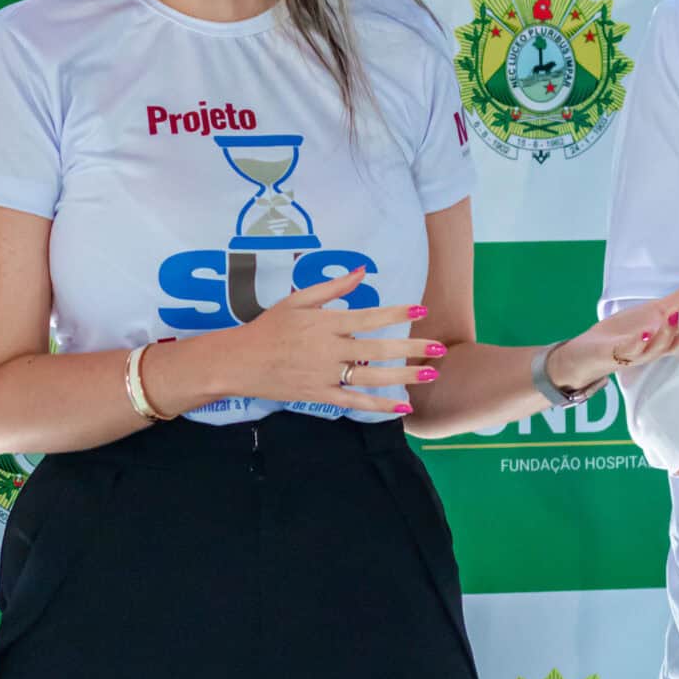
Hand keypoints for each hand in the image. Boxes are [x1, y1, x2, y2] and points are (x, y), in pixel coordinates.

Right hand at [211, 266, 443, 415]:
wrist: (239, 362)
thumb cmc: (268, 327)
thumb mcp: (296, 301)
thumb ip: (331, 289)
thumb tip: (361, 272)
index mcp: (324, 324)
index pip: (367, 317)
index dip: (395, 314)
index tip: (420, 310)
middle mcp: (328, 350)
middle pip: (377, 350)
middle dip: (411, 348)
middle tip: (438, 348)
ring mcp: (325, 375)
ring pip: (371, 378)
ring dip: (403, 377)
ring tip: (430, 374)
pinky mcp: (320, 395)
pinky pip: (355, 403)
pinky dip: (379, 406)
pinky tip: (402, 406)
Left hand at [545, 269, 678, 391]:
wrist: (588, 352)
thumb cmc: (626, 332)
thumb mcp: (658, 309)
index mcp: (668, 339)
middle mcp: (656, 349)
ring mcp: (636, 353)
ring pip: (658, 349)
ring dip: (668, 334)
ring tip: (674, 316)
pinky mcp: (615, 354)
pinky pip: (629, 351)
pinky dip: (638, 342)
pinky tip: (645, 332)